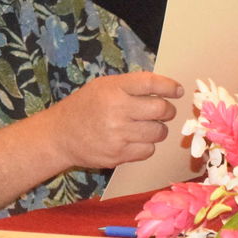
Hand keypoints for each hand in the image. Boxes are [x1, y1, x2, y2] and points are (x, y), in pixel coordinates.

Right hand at [46, 71, 181, 169]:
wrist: (60, 136)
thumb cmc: (85, 107)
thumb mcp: (103, 87)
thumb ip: (130, 86)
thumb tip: (166, 90)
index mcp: (113, 89)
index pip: (151, 83)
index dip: (169, 86)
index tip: (177, 91)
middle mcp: (117, 110)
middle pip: (161, 109)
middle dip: (167, 110)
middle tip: (163, 112)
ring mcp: (118, 135)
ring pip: (159, 132)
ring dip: (158, 129)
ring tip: (145, 127)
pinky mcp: (118, 155)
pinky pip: (148, 150)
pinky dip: (146, 146)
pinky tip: (134, 141)